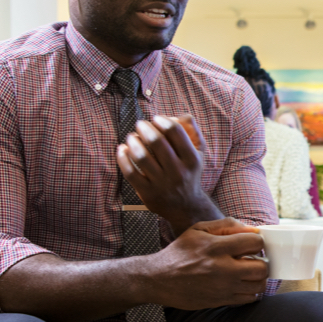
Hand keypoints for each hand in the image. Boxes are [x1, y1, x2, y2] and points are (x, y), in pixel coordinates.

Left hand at [116, 115, 219, 234]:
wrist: (186, 206)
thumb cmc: (190, 173)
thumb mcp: (200, 154)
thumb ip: (194, 133)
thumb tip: (182, 115)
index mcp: (192, 160)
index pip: (176, 132)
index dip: (162, 120)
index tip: (155, 118)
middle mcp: (178, 172)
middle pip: (157, 141)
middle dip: (145, 128)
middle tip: (140, 124)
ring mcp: (162, 184)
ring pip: (141, 156)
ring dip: (133, 141)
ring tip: (132, 136)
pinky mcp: (147, 193)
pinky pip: (130, 172)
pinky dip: (122, 157)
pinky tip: (122, 149)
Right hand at [140, 218, 268, 309]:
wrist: (159, 279)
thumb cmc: (180, 252)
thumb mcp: (198, 230)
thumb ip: (227, 225)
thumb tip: (253, 228)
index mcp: (216, 247)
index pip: (255, 242)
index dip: (257, 241)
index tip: (250, 244)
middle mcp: (222, 268)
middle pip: (262, 267)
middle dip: (261, 261)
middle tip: (253, 259)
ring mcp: (223, 287)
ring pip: (259, 285)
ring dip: (258, 277)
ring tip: (248, 272)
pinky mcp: (221, 301)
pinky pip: (250, 298)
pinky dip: (251, 291)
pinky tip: (241, 284)